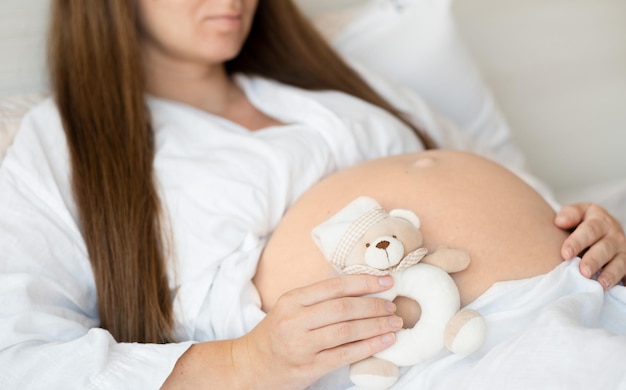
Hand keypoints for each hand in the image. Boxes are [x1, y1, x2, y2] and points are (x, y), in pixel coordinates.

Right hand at [232, 274, 402, 388]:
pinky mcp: (308, 367)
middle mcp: (294, 320)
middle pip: (343, 308)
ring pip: (346, 331)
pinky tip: (385, 342)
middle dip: (374, 306)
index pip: (334, 286)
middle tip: (393, 305)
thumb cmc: (278, 332)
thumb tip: (362, 287)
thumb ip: (319, 298)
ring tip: (395, 323)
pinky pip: (344, 355)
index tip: (387, 281)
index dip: (364, 282)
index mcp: (292, 299)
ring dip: (376, 326)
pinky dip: (368, 347)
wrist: (251, 364)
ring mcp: (301, 345)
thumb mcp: (290, 307)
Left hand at [555, 203, 625, 288]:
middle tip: (583, 271)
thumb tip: (560, 221)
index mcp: (599, 219)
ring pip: (619, 262)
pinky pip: (625, 272)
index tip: (565, 254)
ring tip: (600, 284)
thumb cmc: (582, 224)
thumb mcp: (577, 214)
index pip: (589, 230)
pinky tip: (610, 288)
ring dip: (610, 273)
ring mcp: (622, 250)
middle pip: (605, 248)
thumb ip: (569, 214)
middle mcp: (614, 234)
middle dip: (594, 260)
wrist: (602, 230)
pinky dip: (619, 280)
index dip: (577, 242)